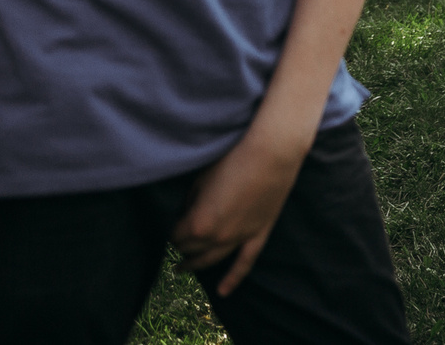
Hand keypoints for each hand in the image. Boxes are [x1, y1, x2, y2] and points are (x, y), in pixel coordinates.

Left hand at [171, 119, 309, 294]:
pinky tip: (222, 292)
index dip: (171, 230)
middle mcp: (216, 238)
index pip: (175, 236)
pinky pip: (245, 263)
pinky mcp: (259, 234)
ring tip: (182, 268)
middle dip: (181, 245)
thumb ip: (191, 202)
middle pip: (191, 249)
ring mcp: (239, 238)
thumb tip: (187, 212)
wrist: (272, 153)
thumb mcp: (201, 179)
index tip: (171, 224)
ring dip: (195, 264)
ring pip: (212, 260)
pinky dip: (233, 279)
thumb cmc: (234, 160)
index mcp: (198, 224)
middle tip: (176, 239)